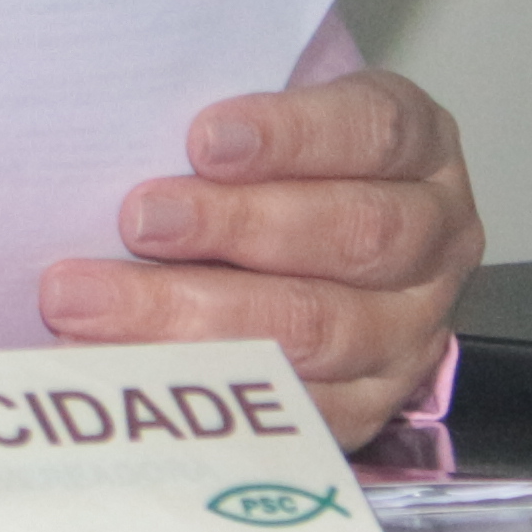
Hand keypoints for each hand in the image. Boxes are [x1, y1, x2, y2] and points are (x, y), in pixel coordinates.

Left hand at [36, 74, 475, 446]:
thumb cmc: (267, 169)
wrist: (299, 247)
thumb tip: (117, 120)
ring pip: (320, 329)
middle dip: (235, 227)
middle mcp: (433, 239)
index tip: (203, 140)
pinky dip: (209, 388)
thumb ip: (219, 121)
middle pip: (354, 233)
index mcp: (418, 148)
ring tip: (97, 303)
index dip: (292, 135)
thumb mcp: (262, 119)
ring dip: (199, 316)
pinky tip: (130, 367)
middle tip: (138, 221)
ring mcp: (410, 329)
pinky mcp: (372, 404)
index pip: (374, 132)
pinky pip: (298, 411)